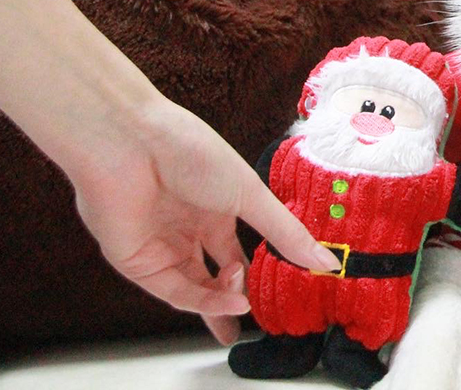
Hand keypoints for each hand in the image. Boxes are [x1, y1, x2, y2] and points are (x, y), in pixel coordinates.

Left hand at [71, 97, 340, 344]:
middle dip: (236, 300)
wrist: (132, 144)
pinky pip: (174, 292)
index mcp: (217, 207)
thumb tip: (328, 262)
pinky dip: (203, 301)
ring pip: (196, 290)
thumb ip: (286, 234)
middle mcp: (189, 229)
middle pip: (215, 277)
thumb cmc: (192, 152)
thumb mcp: (249, 194)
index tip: (286, 291)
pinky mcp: (138, 263)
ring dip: (223, 300)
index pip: (239, 251)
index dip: (259, 273)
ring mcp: (163, 247)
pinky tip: (229, 301)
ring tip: (244, 302)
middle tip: (260, 317)